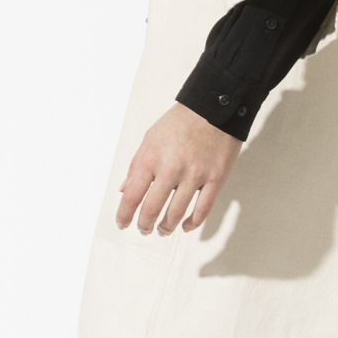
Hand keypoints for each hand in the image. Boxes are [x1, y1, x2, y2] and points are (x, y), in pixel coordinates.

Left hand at [116, 103, 240, 235]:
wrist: (214, 107)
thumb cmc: (179, 122)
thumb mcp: (150, 138)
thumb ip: (136, 165)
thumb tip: (124, 189)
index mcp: (152, 158)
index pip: (132, 195)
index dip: (124, 214)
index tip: (122, 223)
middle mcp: (172, 169)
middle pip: (152, 209)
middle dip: (144, 224)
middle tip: (143, 229)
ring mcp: (195, 176)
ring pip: (176, 213)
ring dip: (166, 227)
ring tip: (162, 230)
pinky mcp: (215, 179)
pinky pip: (203, 209)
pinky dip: (192, 223)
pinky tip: (185, 226)